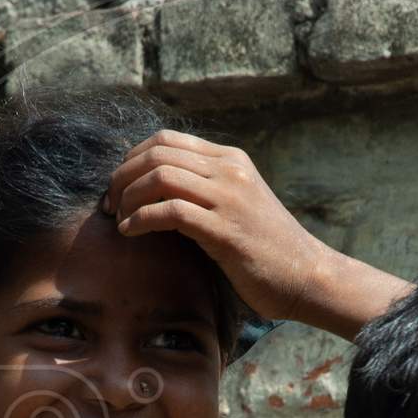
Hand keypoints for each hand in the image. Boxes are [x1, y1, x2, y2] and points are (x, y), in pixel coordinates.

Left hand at [103, 130, 408, 340]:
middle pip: (157, 153)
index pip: (166, 140)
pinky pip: (170, 211)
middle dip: (122, 177)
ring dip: (127, 197)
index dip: (132, 159)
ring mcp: (230, 198)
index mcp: (231, 159)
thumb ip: (205, 190)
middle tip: (109, 204)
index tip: (118, 187)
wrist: (308, 277)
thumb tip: (155, 192)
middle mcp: (230, 171)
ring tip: (118, 219)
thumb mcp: (237, 205)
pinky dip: (140, 219)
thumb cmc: (268, 250)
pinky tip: (130, 232)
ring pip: (160, 176)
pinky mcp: (226, 230)